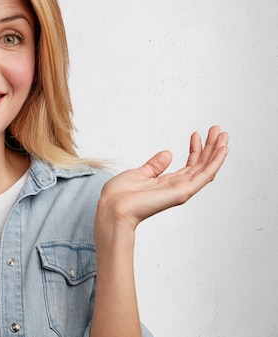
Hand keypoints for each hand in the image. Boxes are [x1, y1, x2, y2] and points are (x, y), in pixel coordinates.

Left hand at [97, 126, 228, 232]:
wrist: (114, 207)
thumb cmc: (120, 195)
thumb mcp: (139, 173)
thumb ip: (155, 165)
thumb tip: (168, 154)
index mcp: (167, 182)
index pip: (189, 165)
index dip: (195, 149)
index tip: (197, 134)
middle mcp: (177, 187)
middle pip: (201, 165)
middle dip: (211, 147)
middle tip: (218, 130)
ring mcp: (182, 190)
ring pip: (206, 168)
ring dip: (217, 151)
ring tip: (224, 135)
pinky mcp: (183, 192)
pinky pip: (205, 176)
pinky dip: (215, 162)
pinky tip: (222, 149)